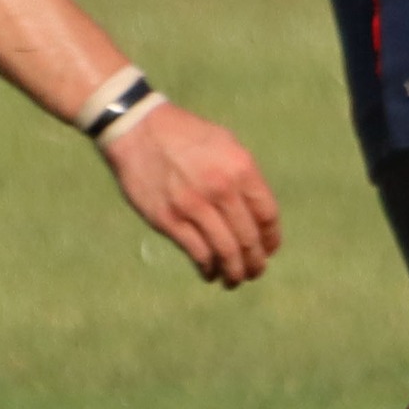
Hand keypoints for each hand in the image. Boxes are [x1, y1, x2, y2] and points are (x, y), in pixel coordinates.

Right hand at [101, 99, 280, 287]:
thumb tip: (258, 214)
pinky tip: (210, 272)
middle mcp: (221, 188)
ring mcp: (193, 206)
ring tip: (234, 279)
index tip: (269, 250)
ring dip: (234, 272)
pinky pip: (197, 253)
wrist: (137, 129)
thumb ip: (244, 176)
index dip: (271, 239)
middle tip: (254, 272)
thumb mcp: (225, 144)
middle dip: (255, 262)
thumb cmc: (184, 136)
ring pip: (225, 252)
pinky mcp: (169, 219)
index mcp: (240, 168)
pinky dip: (208, 268)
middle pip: (248, 238)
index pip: (267, 215)